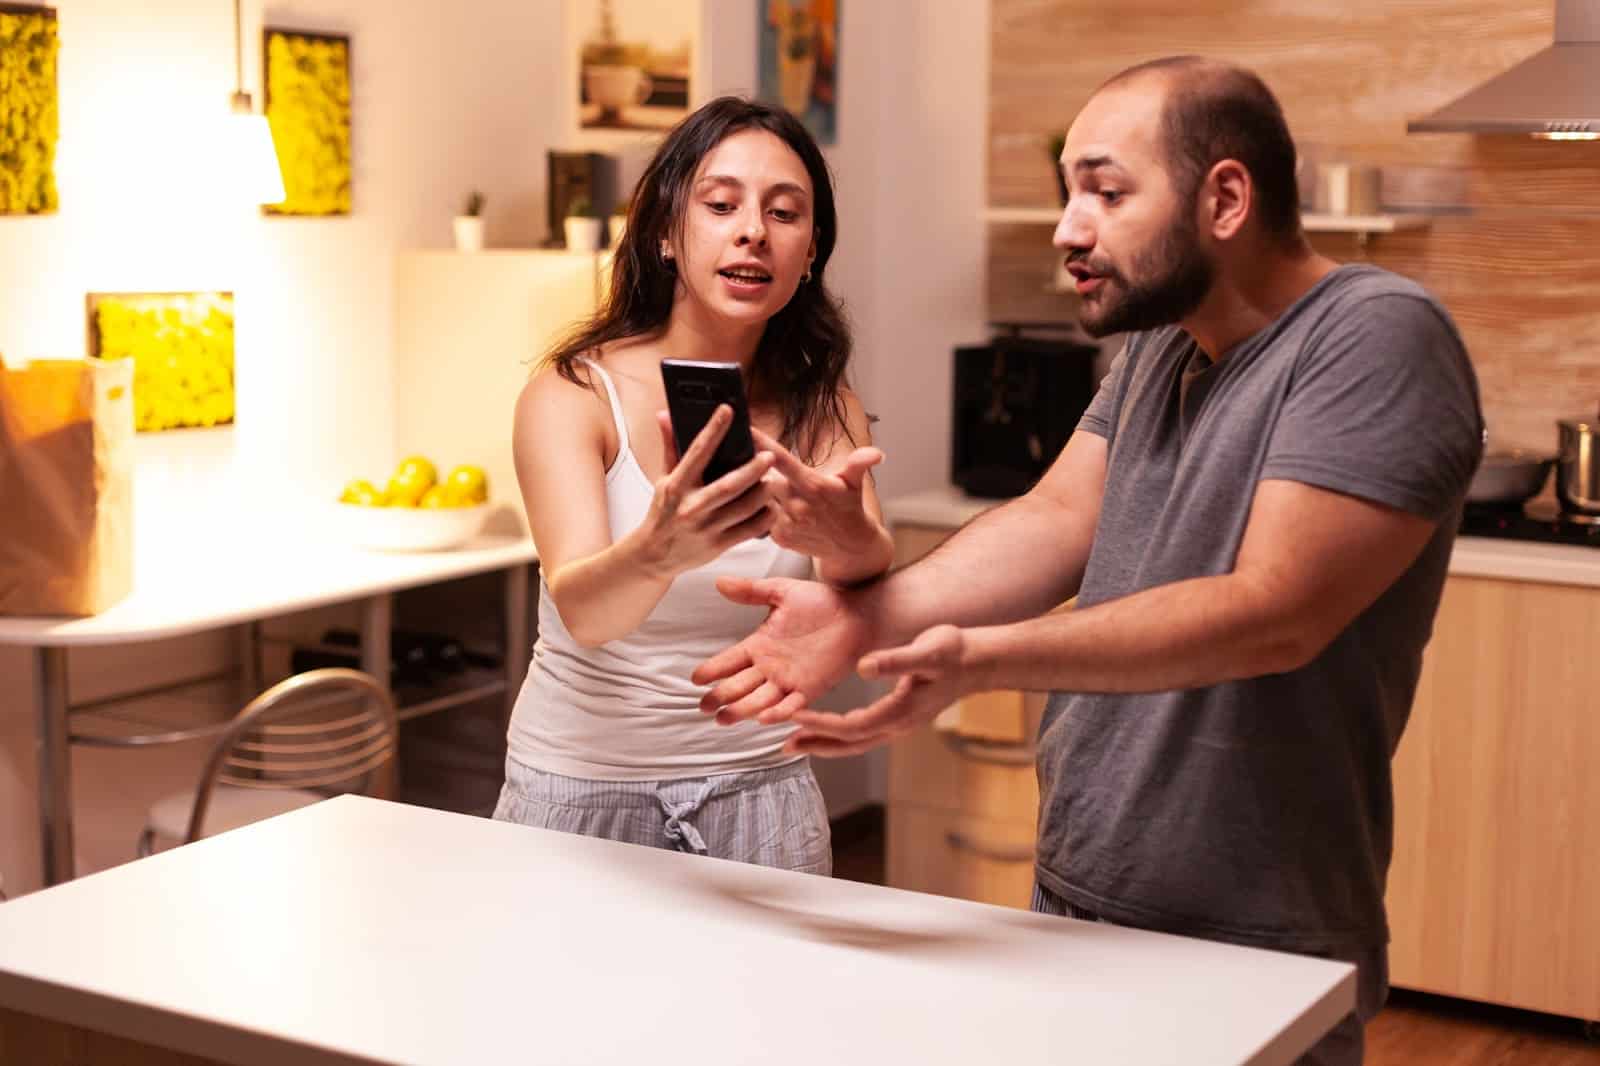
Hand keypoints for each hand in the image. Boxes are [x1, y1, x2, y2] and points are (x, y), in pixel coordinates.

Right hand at [637, 407, 775, 576]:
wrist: (654, 555)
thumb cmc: (662, 513)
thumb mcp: (663, 479)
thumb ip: (670, 447)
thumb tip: (664, 415)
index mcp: (677, 486)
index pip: (697, 452)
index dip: (713, 430)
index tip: (728, 411)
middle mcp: (692, 506)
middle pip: (729, 485)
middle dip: (752, 470)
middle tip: (769, 456)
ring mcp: (706, 528)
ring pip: (744, 508)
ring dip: (763, 493)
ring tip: (773, 480)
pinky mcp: (718, 545)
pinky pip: (749, 530)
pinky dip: (764, 517)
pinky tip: (771, 506)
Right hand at [691, 576, 872, 724]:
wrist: (857, 612)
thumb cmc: (822, 601)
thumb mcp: (781, 592)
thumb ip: (751, 591)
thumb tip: (719, 581)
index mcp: (760, 644)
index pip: (729, 660)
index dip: (712, 670)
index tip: (695, 679)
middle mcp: (770, 666)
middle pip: (739, 685)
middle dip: (721, 696)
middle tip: (704, 707)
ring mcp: (789, 679)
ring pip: (760, 699)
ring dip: (742, 709)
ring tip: (725, 717)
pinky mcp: (811, 688)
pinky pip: (792, 704)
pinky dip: (779, 712)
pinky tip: (764, 717)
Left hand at [752, 426, 883, 560]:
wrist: (850, 546)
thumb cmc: (848, 506)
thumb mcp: (855, 482)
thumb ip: (859, 463)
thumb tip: (878, 454)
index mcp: (812, 485)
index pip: (782, 460)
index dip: (762, 444)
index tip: (745, 428)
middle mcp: (798, 505)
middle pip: (764, 478)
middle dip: (762, 470)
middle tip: (762, 466)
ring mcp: (787, 523)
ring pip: (761, 498)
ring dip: (763, 491)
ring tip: (771, 489)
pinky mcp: (780, 538)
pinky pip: (763, 517)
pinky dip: (766, 510)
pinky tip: (777, 509)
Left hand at [783, 625, 972, 756]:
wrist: (979, 662)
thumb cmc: (954, 652)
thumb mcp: (927, 651)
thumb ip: (895, 660)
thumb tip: (864, 668)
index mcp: (901, 711)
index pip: (853, 726)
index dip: (822, 725)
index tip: (794, 718)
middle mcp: (899, 724)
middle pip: (851, 744)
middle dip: (817, 744)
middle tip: (783, 745)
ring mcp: (901, 724)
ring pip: (856, 742)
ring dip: (825, 743)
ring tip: (795, 741)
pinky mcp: (901, 717)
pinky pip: (864, 732)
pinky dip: (840, 734)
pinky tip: (826, 727)